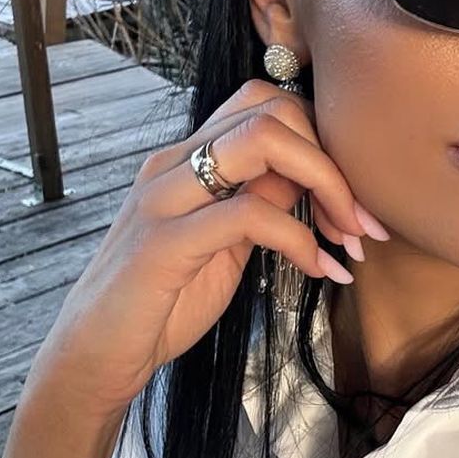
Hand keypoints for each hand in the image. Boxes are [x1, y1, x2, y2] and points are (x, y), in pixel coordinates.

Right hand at [27, 78, 388, 423]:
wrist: (97, 353)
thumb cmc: (164, 300)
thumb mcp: (225, 242)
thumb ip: (261, 200)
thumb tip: (314, 178)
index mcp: (188, 157)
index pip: (266, 104)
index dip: (322, 142)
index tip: (351, 204)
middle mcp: (174, 163)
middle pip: (272, 110)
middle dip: (335, 160)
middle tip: (361, 223)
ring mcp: (166, 198)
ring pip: (262, 142)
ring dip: (326, 186)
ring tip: (350, 240)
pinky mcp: (165, 242)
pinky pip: (250, 215)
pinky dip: (300, 241)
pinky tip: (319, 271)